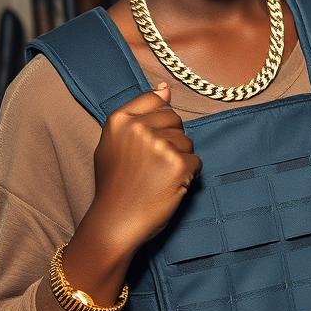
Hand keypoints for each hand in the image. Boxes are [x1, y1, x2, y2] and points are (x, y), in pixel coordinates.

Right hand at [88, 82, 201, 251]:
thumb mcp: (114, 143)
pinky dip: (188, 175)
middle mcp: (137, 128)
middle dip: (171, 141)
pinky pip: (196, 162)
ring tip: (157, 177)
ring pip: (187, 142)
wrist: (115, 222)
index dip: (157, 123)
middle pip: (175, 120)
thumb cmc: (116, 184)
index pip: (156, 100)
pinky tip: (168, 185)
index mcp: (119, 119)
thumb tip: (165, 88)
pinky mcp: (177, 164)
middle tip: (151, 165)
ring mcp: (158, 145)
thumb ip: (138, 113)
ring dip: (179, 159)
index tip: (148, 142)